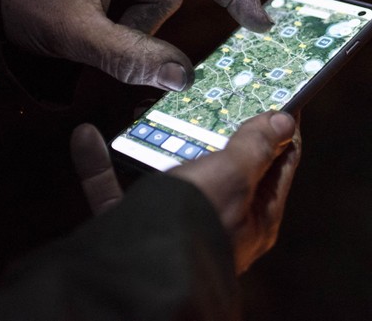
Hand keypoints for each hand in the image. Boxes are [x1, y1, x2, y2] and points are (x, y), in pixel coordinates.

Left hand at [1, 0, 271, 90]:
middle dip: (139, 23)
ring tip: (82, 26)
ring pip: (151, 4)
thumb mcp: (76, 31)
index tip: (263, 24)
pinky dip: (116, 23)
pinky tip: (85, 21)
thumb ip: (132, 57)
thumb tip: (184, 80)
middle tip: (97, 33)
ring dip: (125, 26)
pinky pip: (133, 5)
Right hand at [69, 111, 301, 273]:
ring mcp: (175, 230)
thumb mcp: (233, 177)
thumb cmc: (196, 226)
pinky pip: (115, 192)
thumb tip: (284, 123)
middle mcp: (219, 224)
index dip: (279, 127)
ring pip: (167, 176)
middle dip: (213, 129)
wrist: (135, 279)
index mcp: (256, 216)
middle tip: (208, 92)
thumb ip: (255, 148)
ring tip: (147, 109)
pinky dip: (102, 166)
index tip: (272, 92)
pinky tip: (87, 138)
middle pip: (223, 168)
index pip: (279, 164)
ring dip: (154, 142)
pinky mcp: (132, 235)